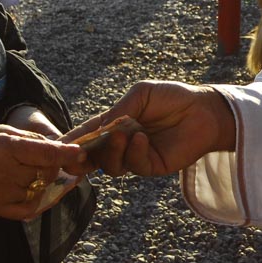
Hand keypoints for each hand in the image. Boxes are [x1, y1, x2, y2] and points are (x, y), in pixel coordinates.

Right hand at [0, 124, 85, 220]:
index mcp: (3, 148)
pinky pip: (28, 208)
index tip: (78, 151)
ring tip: (29, 170)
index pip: (43, 152)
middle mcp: (3, 172)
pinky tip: (34, 190)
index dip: (65, 153)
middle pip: (44, 172)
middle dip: (50, 164)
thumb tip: (52, 147)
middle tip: (43, 157)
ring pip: (38, 190)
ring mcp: (0, 193)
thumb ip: (26, 139)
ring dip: (41, 180)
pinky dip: (37, 200)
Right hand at [63, 80, 235, 176]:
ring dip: (110, 151)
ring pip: (111, 166)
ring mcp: (136, 157)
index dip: (72, 140)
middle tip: (77, 152)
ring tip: (120, 134)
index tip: (57, 144)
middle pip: (93, 157)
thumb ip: (117, 111)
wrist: (204, 110)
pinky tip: (141, 137)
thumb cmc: (172, 97)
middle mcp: (121, 143)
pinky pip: (135, 166)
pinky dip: (134, 152)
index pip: (88, 134)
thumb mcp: (140, 95)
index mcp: (114, 124)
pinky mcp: (153, 167)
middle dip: (82, 156)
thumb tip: (97, 129)